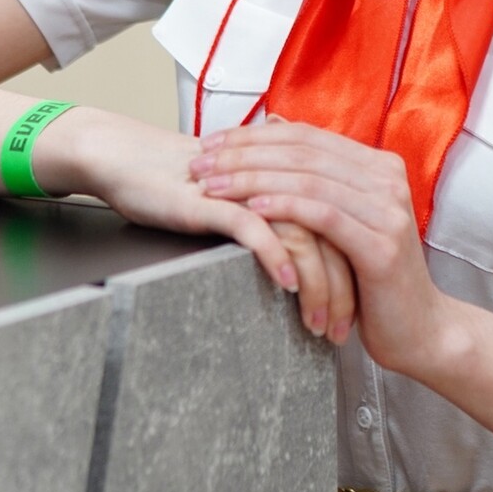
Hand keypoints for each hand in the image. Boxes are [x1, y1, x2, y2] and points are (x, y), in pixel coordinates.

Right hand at [45, 107, 353, 343]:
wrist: (133, 160)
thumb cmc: (184, 187)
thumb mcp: (242, 206)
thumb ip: (278, 221)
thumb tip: (309, 266)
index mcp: (290, 181)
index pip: (342, 228)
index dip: (356, 272)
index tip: (359, 314)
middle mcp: (277, 183)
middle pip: (333, 237)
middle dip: (344, 290)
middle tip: (344, 330)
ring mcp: (248, 190)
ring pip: (302, 238)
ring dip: (316, 286)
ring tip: (319, 323)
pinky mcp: (215, 200)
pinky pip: (255, 229)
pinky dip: (276, 258)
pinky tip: (288, 286)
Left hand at [190, 118, 447, 375]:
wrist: (419, 328)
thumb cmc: (373, 279)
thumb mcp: (345, 219)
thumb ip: (318, 179)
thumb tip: (274, 125)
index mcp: (378, 166)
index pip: (307, 136)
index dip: (254, 136)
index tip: (210, 143)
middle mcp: (387, 179)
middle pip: (303, 152)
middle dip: (244, 155)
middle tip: (200, 163)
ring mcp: (388, 209)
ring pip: (309, 179)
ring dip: (253, 179)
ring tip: (213, 186)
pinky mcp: (381, 244)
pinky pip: (324, 215)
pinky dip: (285, 207)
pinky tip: (253, 209)